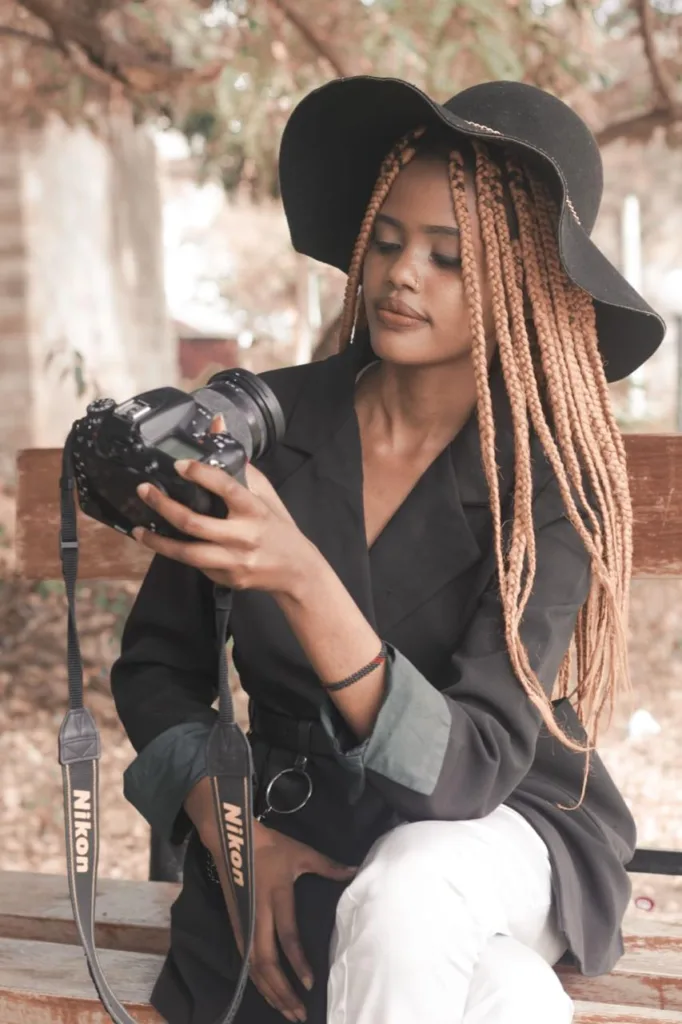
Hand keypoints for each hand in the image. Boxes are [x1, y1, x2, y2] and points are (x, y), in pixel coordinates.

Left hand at [132, 442, 315, 597]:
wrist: (297, 571)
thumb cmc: (278, 526)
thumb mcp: (265, 494)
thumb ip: (240, 464)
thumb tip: (217, 425)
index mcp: (255, 510)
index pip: (226, 488)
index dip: (202, 474)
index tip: (179, 464)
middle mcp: (244, 536)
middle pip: (194, 523)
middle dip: (164, 506)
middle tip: (144, 490)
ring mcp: (234, 560)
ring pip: (187, 552)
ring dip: (158, 540)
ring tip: (138, 529)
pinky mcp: (226, 577)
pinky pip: (196, 564)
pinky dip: (176, 553)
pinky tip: (161, 543)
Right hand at [186, 780, 355, 1022]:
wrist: (232, 841)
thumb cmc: (270, 847)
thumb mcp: (301, 853)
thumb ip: (328, 866)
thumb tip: (356, 870)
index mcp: (276, 897)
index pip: (286, 936)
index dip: (297, 962)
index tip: (309, 984)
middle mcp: (257, 916)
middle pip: (267, 962)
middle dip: (282, 990)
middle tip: (300, 1012)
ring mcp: (243, 924)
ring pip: (253, 967)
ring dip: (270, 992)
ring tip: (288, 1012)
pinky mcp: (236, 927)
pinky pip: (246, 963)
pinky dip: (258, 983)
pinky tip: (269, 995)